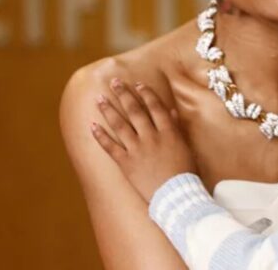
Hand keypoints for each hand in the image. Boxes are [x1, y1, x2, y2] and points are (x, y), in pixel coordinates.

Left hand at [90, 78, 195, 202]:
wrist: (176, 195)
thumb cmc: (185, 173)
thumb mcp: (185, 147)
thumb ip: (176, 128)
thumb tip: (171, 111)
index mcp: (167, 132)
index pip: (155, 107)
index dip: (146, 94)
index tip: (137, 84)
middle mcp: (151, 137)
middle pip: (135, 111)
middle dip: (123, 94)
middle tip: (114, 82)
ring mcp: (137, 150)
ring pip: (120, 125)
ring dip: (108, 110)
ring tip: (99, 98)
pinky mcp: (126, 164)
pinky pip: (110, 147)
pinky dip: (100, 136)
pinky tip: (92, 125)